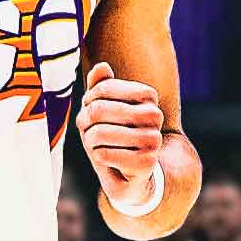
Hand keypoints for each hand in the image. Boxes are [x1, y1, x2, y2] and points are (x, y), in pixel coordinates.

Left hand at [76, 62, 163, 208]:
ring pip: (101, 132)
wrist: (128, 174)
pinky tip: (106, 159)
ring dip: (90, 141)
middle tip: (89, 130)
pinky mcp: (146, 163)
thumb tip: (102, 66)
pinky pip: (105, 154)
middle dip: (86, 121)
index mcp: (147, 97)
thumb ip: (100, 86)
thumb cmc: (111, 134)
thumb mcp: (101, 108)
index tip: (91, 108)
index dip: (89, 99)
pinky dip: (98, 156)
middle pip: (100, 108)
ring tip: (97, 145)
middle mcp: (154, 116)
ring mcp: (153, 140)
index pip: (104, 87)